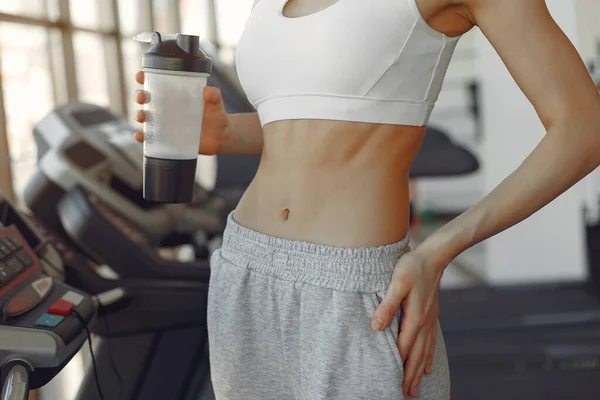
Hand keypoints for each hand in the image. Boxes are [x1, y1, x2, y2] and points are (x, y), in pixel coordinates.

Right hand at [132, 71, 228, 154]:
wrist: (220, 137)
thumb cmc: (215, 115)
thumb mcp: (216, 103)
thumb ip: (214, 95)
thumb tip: (208, 91)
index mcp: (175, 93)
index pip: (155, 82)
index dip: (144, 78)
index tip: (141, 76)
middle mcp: (166, 107)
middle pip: (145, 98)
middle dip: (139, 95)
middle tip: (143, 97)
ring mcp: (165, 122)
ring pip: (145, 117)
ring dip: (139, 115)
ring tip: (142, 116)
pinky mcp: (166, 137)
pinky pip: (150, 137)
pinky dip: (142, 136)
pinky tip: (141, 136)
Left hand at [371, 250, 443, 397]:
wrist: (433, 256)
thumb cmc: (412, 267)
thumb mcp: (396, 283)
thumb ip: (387, 305)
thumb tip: (376, 326)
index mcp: (415, 317)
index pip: (404, 347)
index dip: (397, 365)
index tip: (391, 382)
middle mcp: (424, 323)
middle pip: (416, 355)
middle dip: (410, 376)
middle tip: (405, 394)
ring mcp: (430, 320)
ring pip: (424, 352)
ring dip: (418, 371)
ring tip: (415, 387)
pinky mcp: (432, 315)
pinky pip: (431, 342)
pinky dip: (428, 357)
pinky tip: (427, 367)